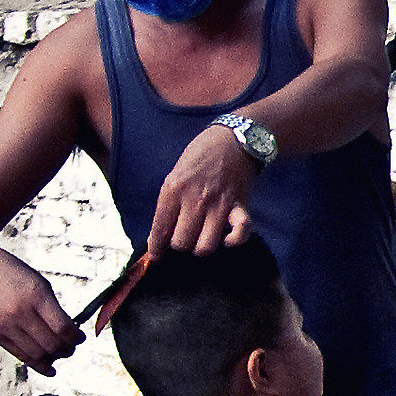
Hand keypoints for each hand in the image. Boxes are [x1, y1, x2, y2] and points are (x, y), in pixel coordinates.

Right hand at [0, 241, 81, 375]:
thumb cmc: (10, 273)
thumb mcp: (37, 283)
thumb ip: (52, 308)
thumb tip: (69, 334)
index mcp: (35, 295)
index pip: (63, 328)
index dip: (76, 337)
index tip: (81, 337)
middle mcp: (18, 312)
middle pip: (51, 344)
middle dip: (67, 349)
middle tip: (72, 348)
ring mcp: (4, 325)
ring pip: (37, 354)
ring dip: (54, 358)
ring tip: (61, 355)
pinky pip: (20, 354)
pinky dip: (37, 364)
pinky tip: (49, 368)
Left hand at [147, 125, 257, 255]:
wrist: (233, 140)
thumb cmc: (201, 155)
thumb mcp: (176, 173)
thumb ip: (169, 201)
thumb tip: (162, 232)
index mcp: (173, 189)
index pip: (160, 229)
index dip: (155, 248)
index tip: (156, 256)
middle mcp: (195, 200)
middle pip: (181, 242)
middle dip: (180, 244)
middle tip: (182, 237)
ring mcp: (219, 205)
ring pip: (205, 246)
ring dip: (202, 246)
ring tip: (201, 238)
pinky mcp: (239, 207)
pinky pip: (238, 236)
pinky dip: (232, 242)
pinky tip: (226, 238)